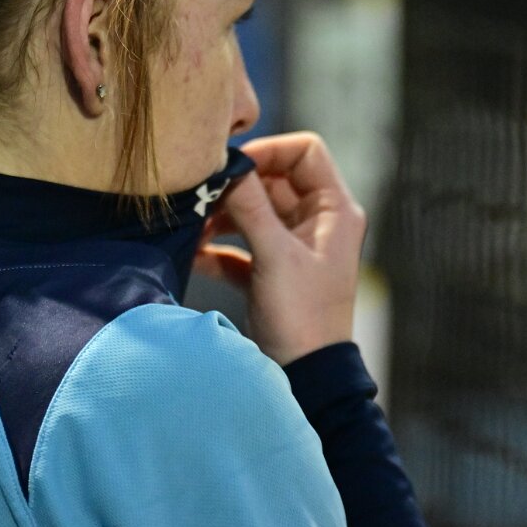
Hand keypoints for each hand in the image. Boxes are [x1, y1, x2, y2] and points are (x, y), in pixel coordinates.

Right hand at [193, 131, 366, 365]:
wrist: (306, 376)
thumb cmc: (302, 316)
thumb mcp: (275, 256)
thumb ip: (251, 207)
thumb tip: (228, 166)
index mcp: (334, 211)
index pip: (306, 152)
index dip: (270, 151)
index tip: (233, 164)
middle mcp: (316, 223)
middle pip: (273, 180)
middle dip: (236, 187)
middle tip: (201, 193)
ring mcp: (293, 247)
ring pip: (253, 212)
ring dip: (222, 217)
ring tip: (192, 226)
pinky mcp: (271, 270)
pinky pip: (241, 245)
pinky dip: (218, 248)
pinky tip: (194, 255)